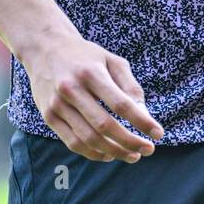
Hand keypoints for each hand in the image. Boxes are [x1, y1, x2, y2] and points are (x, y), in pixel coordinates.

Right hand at [23, 24, 163, 161]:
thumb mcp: (111, 60)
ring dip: (114, 152)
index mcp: (91, 72)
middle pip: (104, 125)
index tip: (159, 134)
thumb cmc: (85, 56)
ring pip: (88, 139)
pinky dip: (94, 153)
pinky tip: (110, 154)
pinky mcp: (49, 116)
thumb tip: (145, 115)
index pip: (121, 103)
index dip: (142, 122)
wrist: (44, 48)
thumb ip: (129, 85)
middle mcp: (71, 89)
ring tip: (133, 155)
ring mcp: (57, 104)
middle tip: (148, 150)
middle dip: (130, 142)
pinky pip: (73, 143)